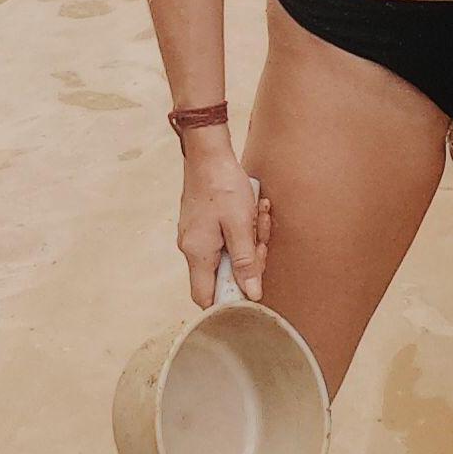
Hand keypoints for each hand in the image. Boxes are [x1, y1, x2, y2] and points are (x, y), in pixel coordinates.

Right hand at [177, 139, 268, 308]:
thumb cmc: (223, 185)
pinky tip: (251, 209)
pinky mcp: (201, 223)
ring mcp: (194, 235)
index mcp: (197, 254)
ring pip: (225, 254)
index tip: (251, 287)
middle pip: (221, 275)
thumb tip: (252, 295)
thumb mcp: (240, 225)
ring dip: (248, 240)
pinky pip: (223, 238)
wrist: (208, 152)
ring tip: (258, 214)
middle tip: (261, 240)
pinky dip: (240, 229)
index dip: (228, 300)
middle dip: (247, 261)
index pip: (206, 298)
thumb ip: (245, 262)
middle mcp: (191, 248)